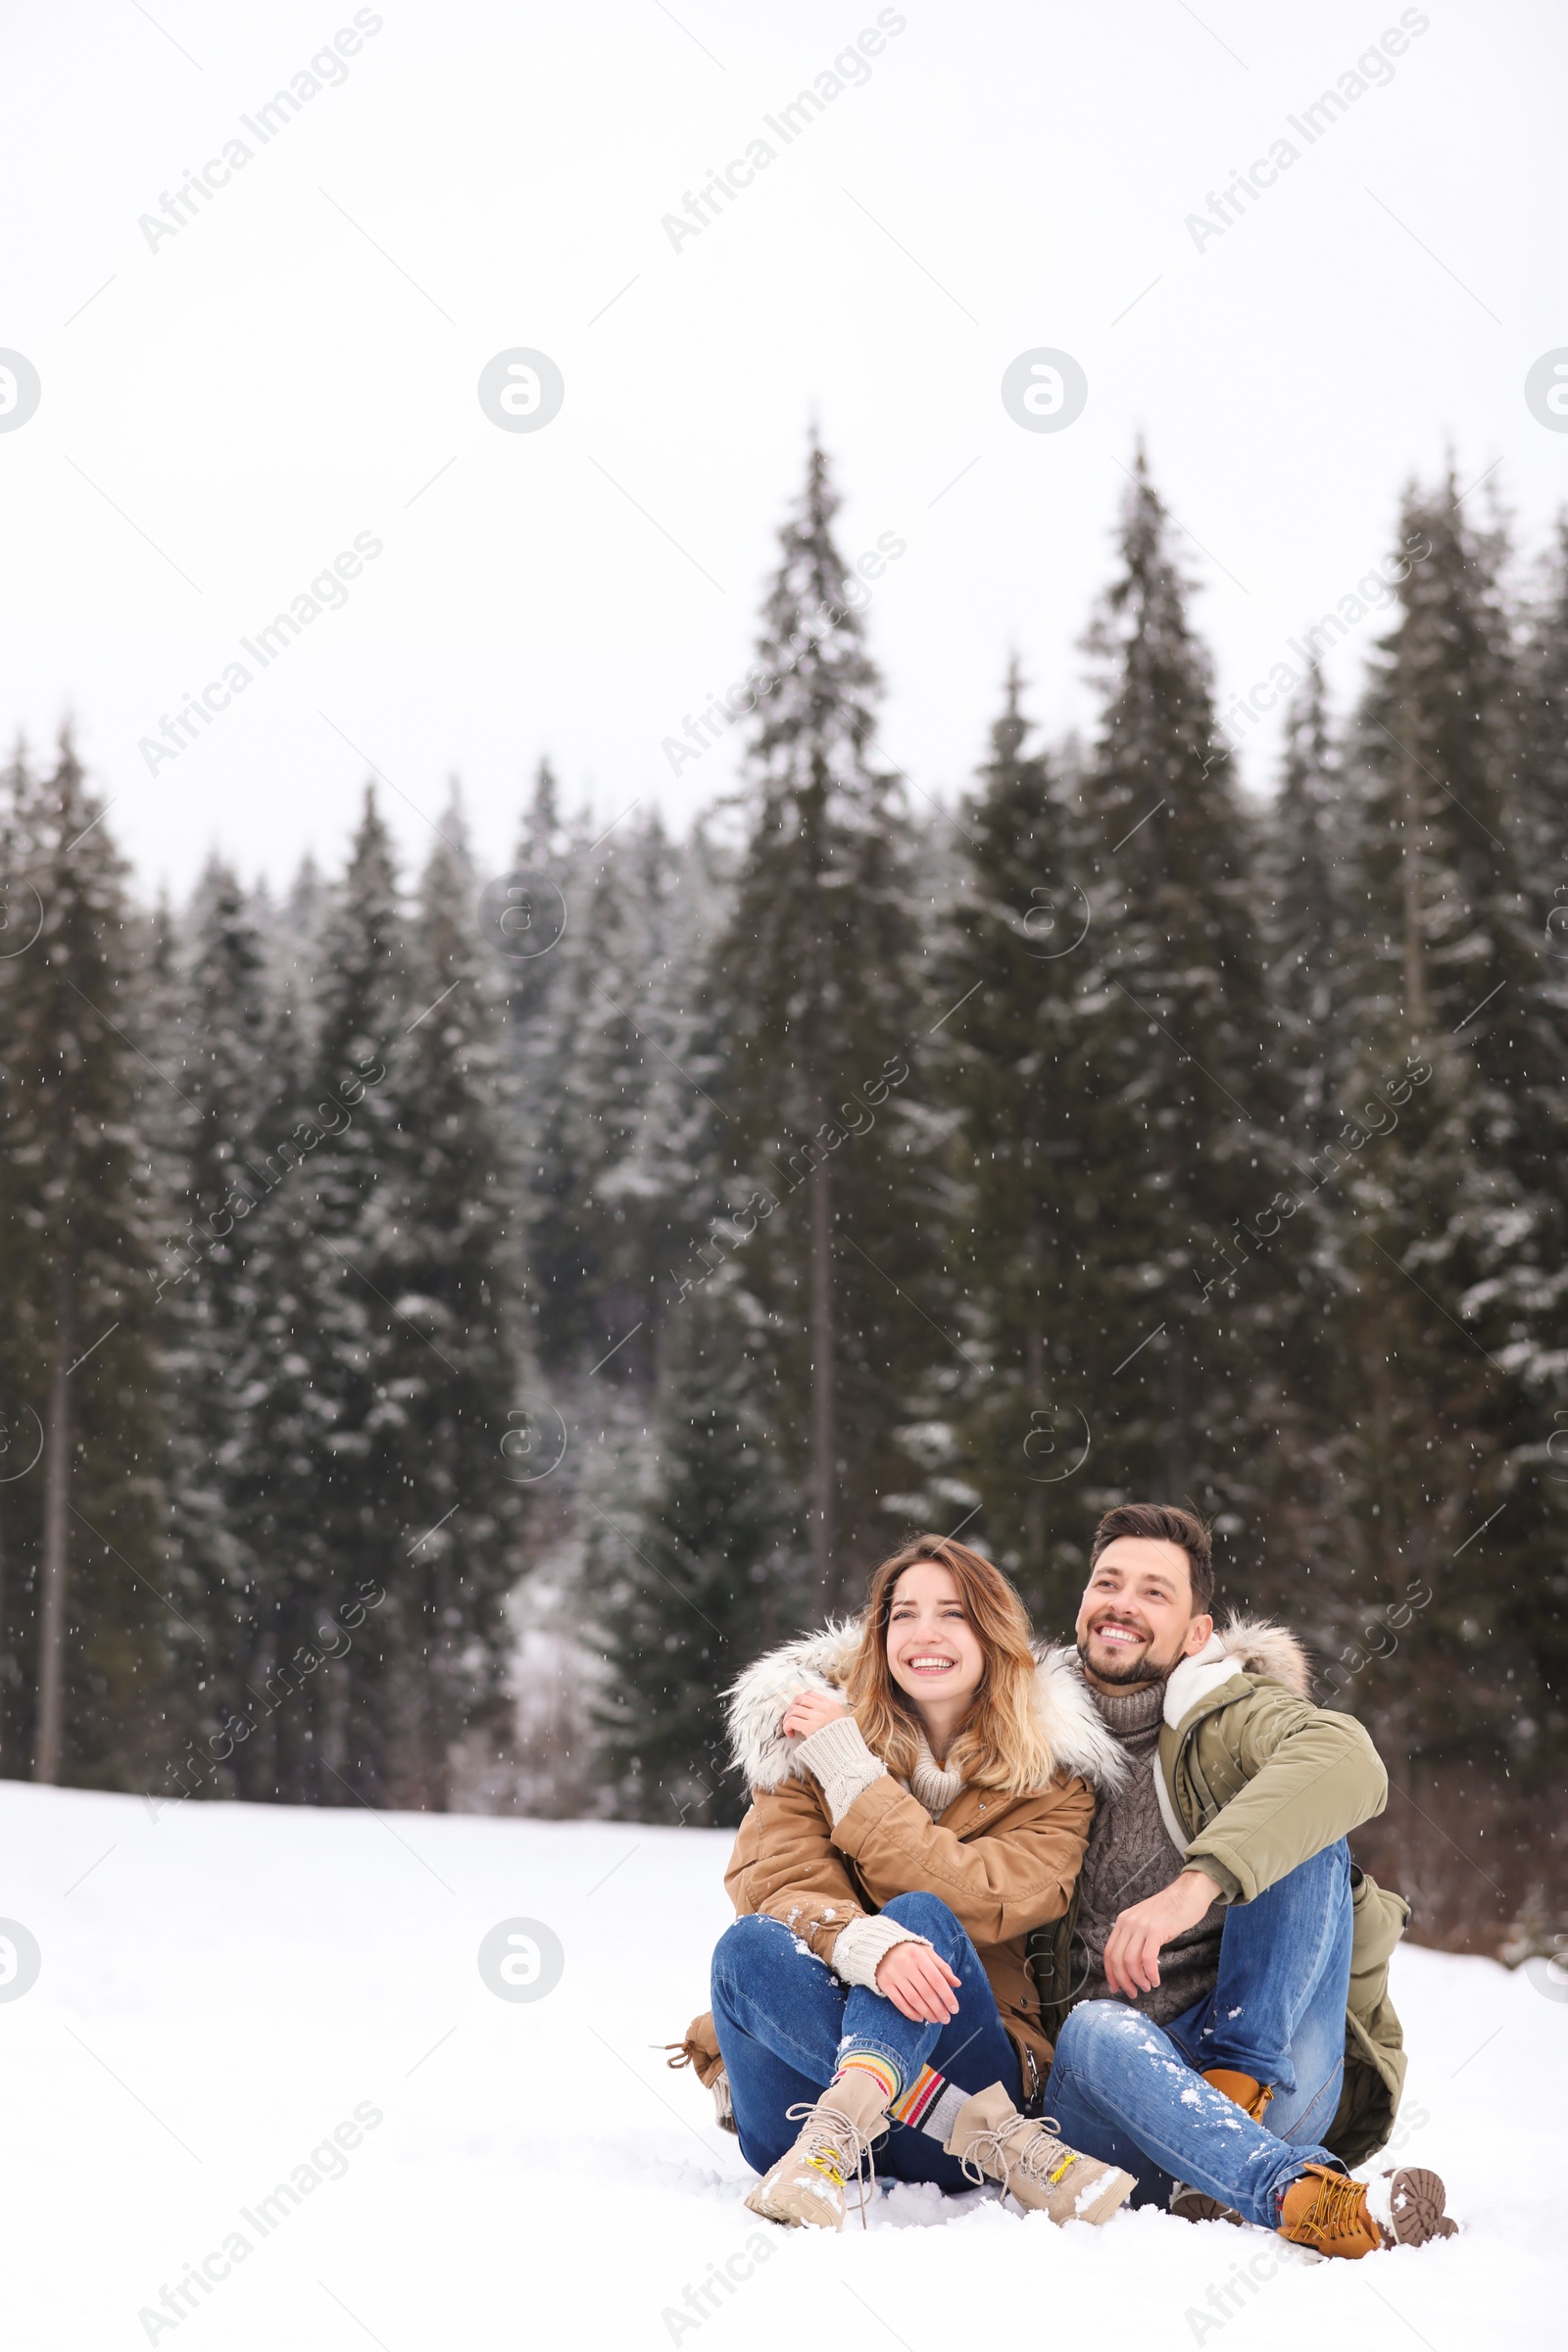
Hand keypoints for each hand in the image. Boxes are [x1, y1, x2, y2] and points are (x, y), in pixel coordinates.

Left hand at [782, 1689, 849, 1741]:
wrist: (846, 1756)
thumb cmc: (843, 1743)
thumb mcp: (842, 1723)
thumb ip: (831, 1715)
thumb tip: (814, 1714)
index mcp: (833, 1706)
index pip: (811, 1693)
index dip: (801, 1700)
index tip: (798, 1709)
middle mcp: (826, 1709)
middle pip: (800, 1698)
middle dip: (792, 1707)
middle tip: (791, 1718)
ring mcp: (819, 1717)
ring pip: (794, 1709)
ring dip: (788, 1718)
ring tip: (790, 1727)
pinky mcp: (811, 1728)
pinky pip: (792, 1720)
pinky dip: (787, 1726)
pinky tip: (790, 1734)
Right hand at [874, 1941, 961, 2023]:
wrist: (880, 1946)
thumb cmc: (909, 1951)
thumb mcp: (926, 1953)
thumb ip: (942, 1967)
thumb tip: (957, 1984)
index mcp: (919, 1956)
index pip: (937, 1979)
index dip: (947, 1996)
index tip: (955, 2009)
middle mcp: (906, 1965)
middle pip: (926, 1992)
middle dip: (938, 2008)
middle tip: (947, 2019)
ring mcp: (894, 1975)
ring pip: (913, 1999)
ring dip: (926, 2012)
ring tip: (935, 2020)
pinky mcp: (884, 1983)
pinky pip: (899, 2002)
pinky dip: (910, 2012)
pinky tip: (920, 2018)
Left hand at [1103, 1870, 1220, 1997]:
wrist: (1188, 1892)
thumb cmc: (1171, 1910)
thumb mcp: (1146, 1922)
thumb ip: (1136, 1938)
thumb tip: (1131, 1965)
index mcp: (1123, 1921)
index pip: (1108, 1951)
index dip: (1110, 1973)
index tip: (1115, 1987)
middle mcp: (1128, 1922)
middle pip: (1116, 1959)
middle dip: (1122, 1981)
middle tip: (1133, 1993)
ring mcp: (1141, 1925)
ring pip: (1129, 1961)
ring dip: (1137, 1980)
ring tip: (1147, 1987)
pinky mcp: (1156, 1930)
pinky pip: (1147, 1959)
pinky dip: (1150, 1974)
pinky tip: (1156, 1980)